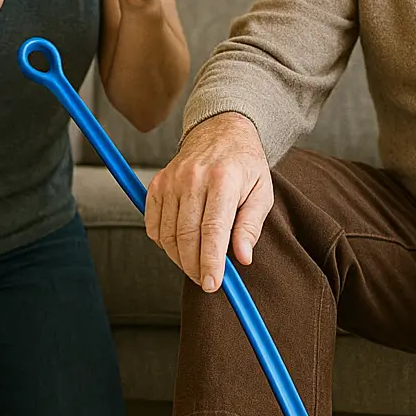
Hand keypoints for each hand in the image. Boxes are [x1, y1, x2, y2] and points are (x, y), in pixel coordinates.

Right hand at [144, 112, 272, 291]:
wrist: (221, 131)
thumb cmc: (245, 165)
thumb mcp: (262, 192)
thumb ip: (251, 226)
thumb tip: (242, 258)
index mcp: (223, 179)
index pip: (212, 231)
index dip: (211, 262)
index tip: (213, 284)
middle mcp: (193, 178)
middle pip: (186, 236)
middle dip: (195, 266)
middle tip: (207, 281)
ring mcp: (171, 180)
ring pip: (167, 234)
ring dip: (179, 258)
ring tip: (196, 265)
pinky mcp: (157, 184)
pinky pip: (153, 224)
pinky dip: (163, 242)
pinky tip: (180, 245)